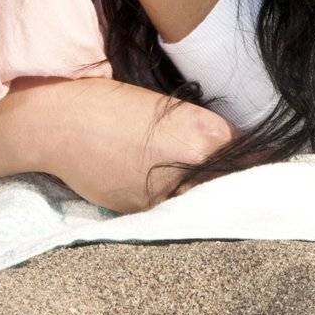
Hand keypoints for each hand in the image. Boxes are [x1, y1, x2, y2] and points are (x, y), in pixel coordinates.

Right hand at [10, 75, 236, 213]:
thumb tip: (224, 145)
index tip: (260, 156)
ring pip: (198, 198)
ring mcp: (164, 198)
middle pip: (226, 182)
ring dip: (202, 190)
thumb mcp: (162, 105)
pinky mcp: (139, 212)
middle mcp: (189, 172)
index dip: (253, 154)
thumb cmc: (105, 102)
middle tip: (237, 169)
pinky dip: (171, 198)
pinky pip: (168, 207)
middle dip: (231, 176)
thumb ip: (198, 127)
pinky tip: (161, 183)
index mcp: (201, 137)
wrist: (55, 124)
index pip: (246, 153)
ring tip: (196, 178)